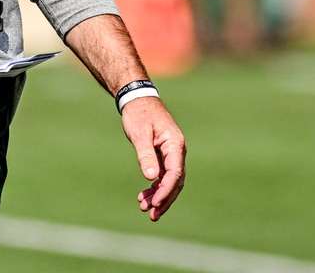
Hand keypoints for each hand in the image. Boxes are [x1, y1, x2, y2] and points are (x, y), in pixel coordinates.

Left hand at [121, 97, 185, 220]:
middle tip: (151, 214)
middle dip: (164, 199)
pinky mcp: (164, 154)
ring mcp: (172, 153)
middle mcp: (177, 150)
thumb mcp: (139, 134)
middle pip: (175, 181)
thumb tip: (152, 178)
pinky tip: (145, 196)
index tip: (155, 204)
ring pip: (170, 180)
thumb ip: (146, 155)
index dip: (166, 191)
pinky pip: (164, 175)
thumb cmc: (138, 113)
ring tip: (144, 208)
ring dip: (159, 195)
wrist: (136, 99)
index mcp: (175, 144)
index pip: (175, 173)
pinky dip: (155, 186)